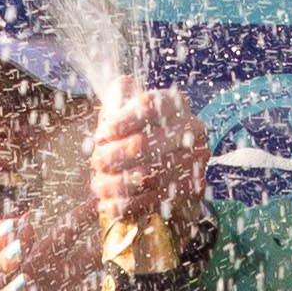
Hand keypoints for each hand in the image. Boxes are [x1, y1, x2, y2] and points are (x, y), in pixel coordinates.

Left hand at [90, 77, 208, 225]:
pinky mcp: (191, 190)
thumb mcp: (131, 109)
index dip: (118, 122)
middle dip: (111, 157)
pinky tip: (108, 203)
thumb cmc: (144, 132)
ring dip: (114, 184)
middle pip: (142, 145)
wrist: (174, 167)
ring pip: (144, 176)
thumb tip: (122, 86)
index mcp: (175, 104)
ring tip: (98, 185)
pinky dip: (125, 204)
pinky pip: (151, 200)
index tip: (101, 135)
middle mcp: (192, 130)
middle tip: (97, 161)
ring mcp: (194, 161)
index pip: (146, 107)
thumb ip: (122, 96)